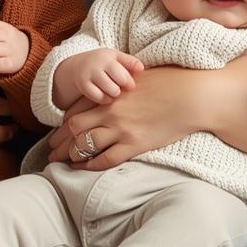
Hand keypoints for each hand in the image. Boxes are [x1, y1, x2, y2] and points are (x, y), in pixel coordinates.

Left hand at [46, 54, 246, 175]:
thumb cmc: (172, 82)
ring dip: (70, 155)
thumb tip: (114, 88)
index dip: (64, 122)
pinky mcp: (134, 144)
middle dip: (59, 141)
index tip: (62, 129)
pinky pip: (105, 159)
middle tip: (52, 151)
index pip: (76, 108)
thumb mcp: (141, 77)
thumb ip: (122, 84)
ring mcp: (121, 128)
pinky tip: (86, 169)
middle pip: (73, 128)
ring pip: (84, 145)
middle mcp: (111, 110)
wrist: (193, 95)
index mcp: (111, 92)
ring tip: (63, 163)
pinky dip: (91, 166)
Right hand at [60, 48, 144, 104]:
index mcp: (110, 55)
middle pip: (122, 78)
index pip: (128, 65)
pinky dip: (105, 99)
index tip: (131, 84)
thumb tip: (142, 68)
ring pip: (112, 90)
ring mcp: (91, 73)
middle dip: (125, 85)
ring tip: (115, 91)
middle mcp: (100, 62)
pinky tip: (107, 96)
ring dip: (116, 93)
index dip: (132, 78)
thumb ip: (129, 62)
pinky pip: (100, 97)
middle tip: (123, 88)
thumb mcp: (115, 58)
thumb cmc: (103, 64)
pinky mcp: (83, 85)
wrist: (77, 67)